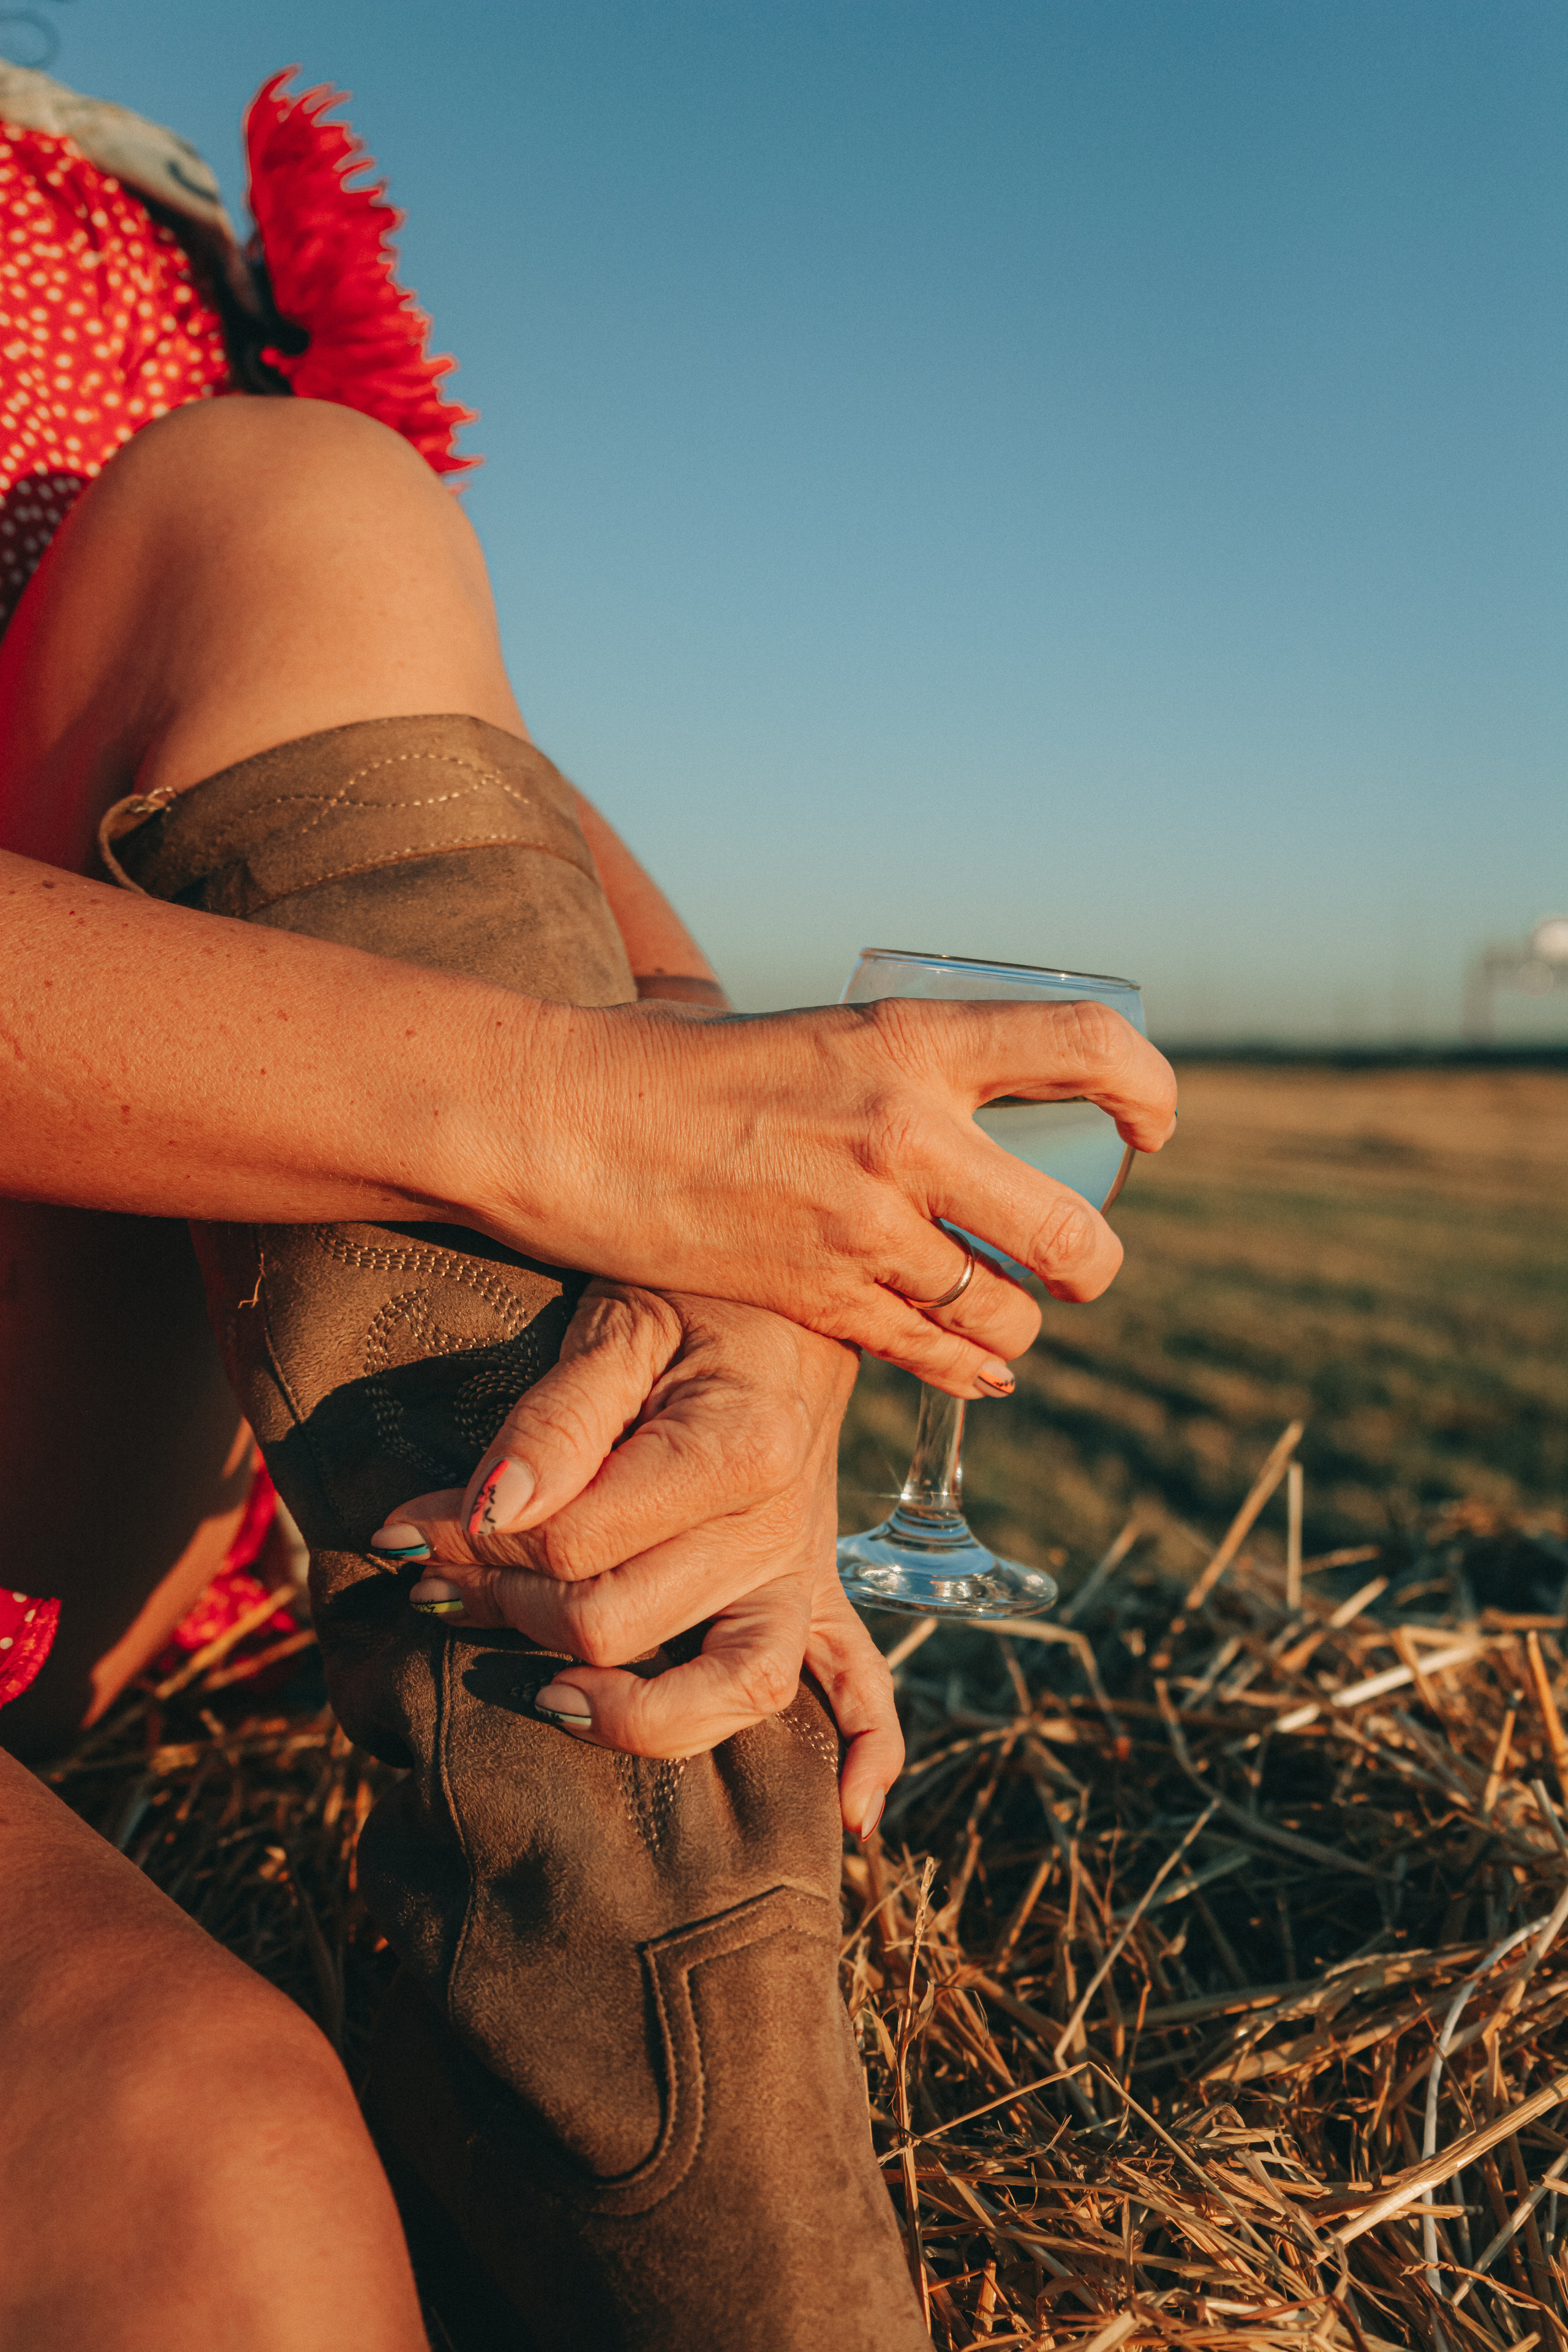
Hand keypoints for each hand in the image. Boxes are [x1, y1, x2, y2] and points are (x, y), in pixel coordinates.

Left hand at [370, 1282, 903, 1838]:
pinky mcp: (818, 1590)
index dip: (470, 1541)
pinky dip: (867, 1751)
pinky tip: (850, 1817)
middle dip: (503, 1606)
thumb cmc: (693, 1298)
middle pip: (618, 1623)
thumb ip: (553, 1419)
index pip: (573, 1543)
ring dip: (629, 1710)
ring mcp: (803, 1569)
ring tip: (550, 1701)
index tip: (405, 1524)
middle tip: (436, 1578)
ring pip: (730, 1690)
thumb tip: (486, 1509)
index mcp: (735, 1450)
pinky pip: (866, 1686)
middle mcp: (779, 1526)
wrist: (792, 1287)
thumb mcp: (617, 1323)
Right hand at [484, 993, 1176, 1397]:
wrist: (573, 1120)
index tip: (1146, 1127)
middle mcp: (909, 1131)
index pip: (1089, 1045)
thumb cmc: (689, 1066)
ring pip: (1009, 1311)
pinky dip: (972, 1371)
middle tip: (1079, 1261)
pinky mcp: (820, 1296)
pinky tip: (982, 1370)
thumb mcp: (823, 1034)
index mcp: (915, 1039)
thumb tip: (973, 1101)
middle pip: (1071, 1229)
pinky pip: (937, 1355)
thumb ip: (903, 1069)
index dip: (1146, 1089)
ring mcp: (866, 1225)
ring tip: (1012, 1315)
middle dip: (1092, 1261)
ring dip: (1023, 1326)